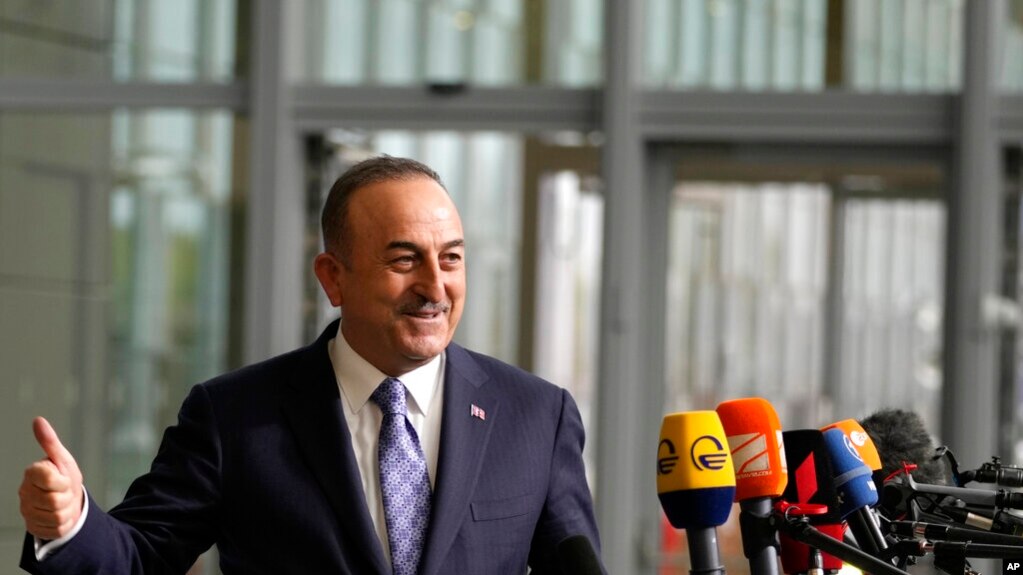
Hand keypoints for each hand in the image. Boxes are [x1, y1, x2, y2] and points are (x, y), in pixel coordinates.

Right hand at [19, 417, 84, 539]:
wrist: (68, 500)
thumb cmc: (65, 476)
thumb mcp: (62, 459)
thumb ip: (50, 441)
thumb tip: (38, 420)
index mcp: (32, 473)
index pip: (49, 479)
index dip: (62, 481)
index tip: (63, 478)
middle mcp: (24, 492)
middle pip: (55, 500)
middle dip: (67, 497)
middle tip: (65, 491)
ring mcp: (27, 511)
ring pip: (56, 516)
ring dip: (67, 510)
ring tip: (64, 503)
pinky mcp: (33, 527)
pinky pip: (56, 529)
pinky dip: (64, 523)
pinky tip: (60, 515)